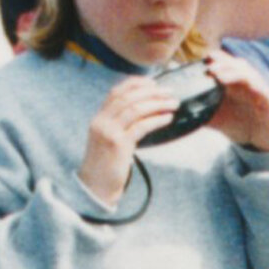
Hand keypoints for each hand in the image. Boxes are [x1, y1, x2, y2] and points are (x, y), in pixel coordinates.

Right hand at [80, 75, 188, 208]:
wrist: (96, 186)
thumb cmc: (106, 164)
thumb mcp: (108, 139)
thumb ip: (119, 125)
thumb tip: (143, 113)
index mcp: (99, 118)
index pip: (116, 92)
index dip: (136, 84)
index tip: (153, 82)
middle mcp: (102, 122)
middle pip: (128, 98)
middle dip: (151, 92)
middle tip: (169, 92)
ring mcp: (109, 132)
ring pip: (136, 109)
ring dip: (157, 104)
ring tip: (173, 104)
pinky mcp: (119, 145)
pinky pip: (141, 126)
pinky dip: (156, 120)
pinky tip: (168, 118)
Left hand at [202, 47, 268, 154]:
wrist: (262, 141)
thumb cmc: (241, 126)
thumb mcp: (218, 120)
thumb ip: (202, 114)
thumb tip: (180, 114)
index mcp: (234, 83)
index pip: (225, 64)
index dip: (215, 59)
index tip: (201, 61)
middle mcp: (246, 82)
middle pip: (235, 64)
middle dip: (222, 62)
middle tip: (208, 66)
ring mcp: (258, 89)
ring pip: (247, 73)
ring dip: (233, 71)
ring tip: (219, 74)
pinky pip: (262, 88)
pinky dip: (253, 84)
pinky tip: (245, 85)